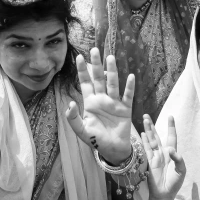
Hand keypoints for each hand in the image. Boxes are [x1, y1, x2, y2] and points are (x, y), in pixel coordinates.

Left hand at [66, 50, 134, 164]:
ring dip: (112, 71)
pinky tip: (130, 76)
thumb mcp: (82, 131)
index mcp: (90, 102)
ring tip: (110, 58)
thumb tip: (69, 104)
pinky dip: (129, 87)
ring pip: (112, 83)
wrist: (113, 150)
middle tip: (94, 50)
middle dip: (96, 64)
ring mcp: (114, 102)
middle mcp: (102, 99)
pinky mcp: (125, 108)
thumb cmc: (96, 140)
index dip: (82, 70)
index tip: (78, 57)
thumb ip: (73, 119)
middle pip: (98, 78)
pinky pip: (127, 96)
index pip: (85, 83)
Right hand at [141, 115, 185, 199]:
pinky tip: (142, 134)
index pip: (171, 137)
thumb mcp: (181, 170)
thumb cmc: (175, 182)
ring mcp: (155, 156)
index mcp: (172, 153)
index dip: (171, 127)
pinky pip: (146, 149)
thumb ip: (178, 158)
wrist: (165, 194)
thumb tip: (170, 149)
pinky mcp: (149, 162)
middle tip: (146, 115)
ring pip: (150, 140)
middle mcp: (162, 152)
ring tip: (144, 120)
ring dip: (147, 130)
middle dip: (152, 126)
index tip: (170, 116)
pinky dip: (144, 141)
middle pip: (157, 136)